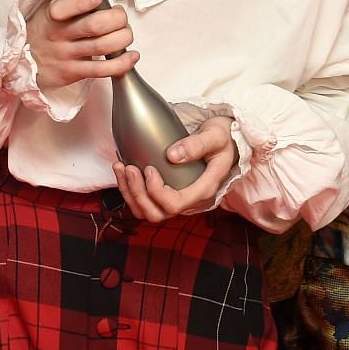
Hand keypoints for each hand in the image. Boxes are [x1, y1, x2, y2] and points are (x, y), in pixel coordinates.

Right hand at [25, 0, 138, 90]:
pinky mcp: (73, 73)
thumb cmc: (41, 29)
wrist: (22, 62)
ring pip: (102, 46)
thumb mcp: (50, 5)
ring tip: (126, 33)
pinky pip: (101, 70)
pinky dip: (121, 63)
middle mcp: (59, 35)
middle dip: (117, 18)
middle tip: (120, 15)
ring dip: (122, 38)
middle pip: (94, 26)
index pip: (66, 7)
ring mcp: (66, 55)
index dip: (84, 1)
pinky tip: (131, 55)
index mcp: (52, 15)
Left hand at [114, 116, 238, 221]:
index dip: (156, 191)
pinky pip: (147, 203)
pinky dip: (131, 191)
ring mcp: (180, 200)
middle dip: (137, 194)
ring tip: (121, 168)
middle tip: (129, 168)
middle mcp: (191, 201)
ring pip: (148, 212)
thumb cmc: (222, 140)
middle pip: (157, 213)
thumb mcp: (215, 136)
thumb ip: (196, 144)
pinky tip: (125, 171)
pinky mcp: (170, 195)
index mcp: (204, 190)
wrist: (227, 144)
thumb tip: (172, 155)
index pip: (175, 204)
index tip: (149, 168)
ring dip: (130, 194)